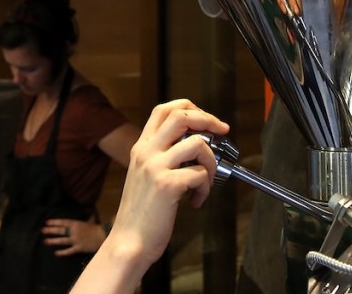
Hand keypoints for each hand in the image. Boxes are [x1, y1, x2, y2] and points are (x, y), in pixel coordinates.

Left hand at [42, 218, 106, 255]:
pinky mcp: (78, 248)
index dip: (54, 222)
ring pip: (62, 241)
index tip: (46, 222)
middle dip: (50, 231)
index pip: (63, 222)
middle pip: (60, 231)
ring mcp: (75, 240)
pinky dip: (62, 252)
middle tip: (42, 231)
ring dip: (53, 241)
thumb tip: (89, 210)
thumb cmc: (96, 228)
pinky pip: (68, 251)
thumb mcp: (90, 220)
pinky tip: (55, 253)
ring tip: (45, 241)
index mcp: (76, 224)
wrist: (103, 237)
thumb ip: (87, 217)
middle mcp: (74, 231)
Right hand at [108, 100, 228, 263]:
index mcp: (141, 148)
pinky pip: (200, 174)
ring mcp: (155, 167)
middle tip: (222, 131)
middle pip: (181, 116)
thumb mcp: (144, 176)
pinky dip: (205, 188)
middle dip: (208, 119)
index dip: (190, 108)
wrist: (128, 242)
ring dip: (211, 161)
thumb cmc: (140, 214)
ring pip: (197, 143)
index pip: (164, 110)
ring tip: (206, 181)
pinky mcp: (167, 185)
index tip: (208, 120)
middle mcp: (146, 152)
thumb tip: (193, 147)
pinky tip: (196, 201)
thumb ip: (160, 158)